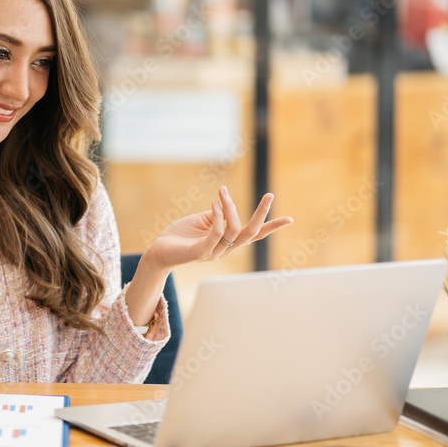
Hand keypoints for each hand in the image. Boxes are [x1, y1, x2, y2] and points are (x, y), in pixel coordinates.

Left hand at [142, 188, 292, 270]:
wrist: (157, 252)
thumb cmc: (179, 236)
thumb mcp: (201, 221)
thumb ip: (216, 215)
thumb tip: (226, 205)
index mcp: (226, 242)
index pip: (253, 235)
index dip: (271, 227)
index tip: (290, 219)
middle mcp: (223, 250)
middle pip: (250, 234)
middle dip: (261, 215)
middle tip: (269, 195)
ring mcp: (213, 253)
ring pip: (234, 231)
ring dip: (230, 208)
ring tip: (222, 193)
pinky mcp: (199, 252)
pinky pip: (215, 235)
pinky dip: (218, 218)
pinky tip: (215, 204)